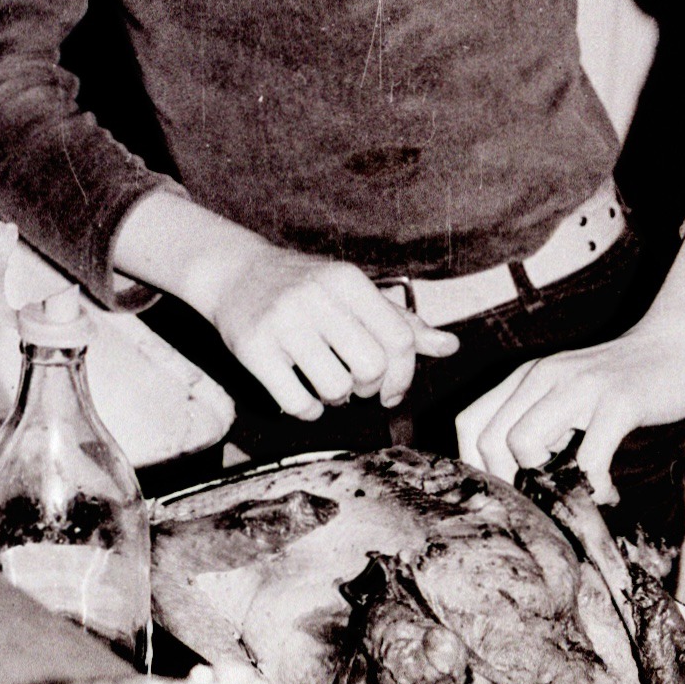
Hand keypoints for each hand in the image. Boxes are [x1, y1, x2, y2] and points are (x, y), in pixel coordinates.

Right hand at [113, 190, 457, 418]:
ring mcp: (282, 323)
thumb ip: (400, 322)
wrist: (234, 272)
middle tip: (355, 384)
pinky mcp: (254, 348)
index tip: (393, 391)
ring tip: (326, 383)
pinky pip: (297, 402)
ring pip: (335, 389)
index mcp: (347, 280)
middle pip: (370, 368)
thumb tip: (450, 345)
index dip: (404, 374)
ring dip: (337, 399)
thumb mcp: (353, 293)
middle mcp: (316, 297)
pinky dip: (309, 410)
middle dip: (368, 389)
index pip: (398, 338)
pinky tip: (304, 396)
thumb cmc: (305, 286)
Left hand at [455, 223, 684, 495]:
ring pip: (525, 444)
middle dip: (509, 483)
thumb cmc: (624, 379)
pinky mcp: (619, 402)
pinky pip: (588, 458)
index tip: (503, 493)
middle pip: (491, 440)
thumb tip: (515, 475)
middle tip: (542, 502)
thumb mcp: (569, 390)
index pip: (470, 422)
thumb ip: (540, 418)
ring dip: (546, 484)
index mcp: (527, 376)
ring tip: (574, 495)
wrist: (679, 344)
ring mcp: (581, 387)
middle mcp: (545, 377)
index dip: (475, 466)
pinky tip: (608, 493)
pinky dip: (594, 487)